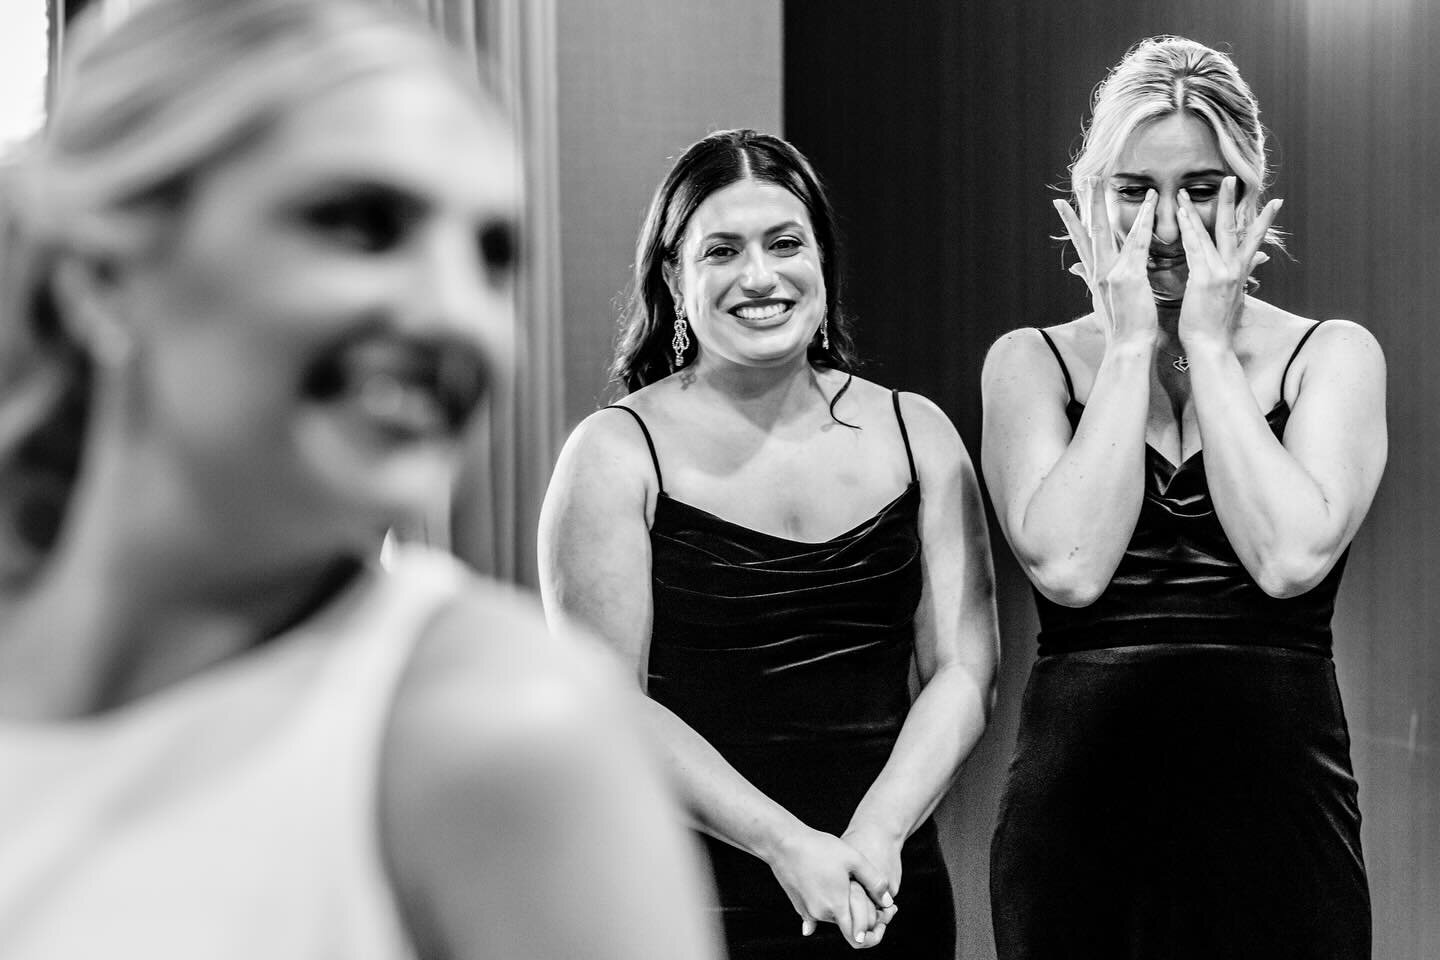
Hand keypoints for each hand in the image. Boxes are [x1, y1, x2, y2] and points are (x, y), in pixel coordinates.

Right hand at [765, 827, 893, 946]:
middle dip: (859, 918)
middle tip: (868, 896)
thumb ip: (874, 881)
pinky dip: (826, 906)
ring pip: (832, 918)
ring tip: (847, 884)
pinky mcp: (798, 904)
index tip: (880, 920)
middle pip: (846, 926)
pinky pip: (817, 913)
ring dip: (842, 908)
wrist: (783, 843)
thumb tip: (888, 902)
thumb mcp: (854, 858)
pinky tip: (828, 890)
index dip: (872, 933)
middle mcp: (821, 914)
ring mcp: (807, 911)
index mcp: (837, 906)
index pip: (858, 937)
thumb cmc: (820, 847)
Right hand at [1054, 180, 1159, 348]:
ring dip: (1107, 204)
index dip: (1070, 223)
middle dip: (1086, 204)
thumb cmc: (1121, 329)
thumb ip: (1090, 282)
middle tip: (1085, 179)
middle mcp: (1099, 272)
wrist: (1127, 348)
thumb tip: (1075, 270)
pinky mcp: (1129, 277)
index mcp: (1095, 277)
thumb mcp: (1102, 303)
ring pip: (1107, 231)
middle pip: (1089, 231)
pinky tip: (1147, 203)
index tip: (1060, 203)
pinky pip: (1137, 243)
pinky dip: (1142, 222)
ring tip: (1106, 181)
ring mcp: (1112, 273)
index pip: (1080, 244)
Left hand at [1176, 176, 1282, 349]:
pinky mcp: (1204, 278)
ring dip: (1196, 210)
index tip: (1275, 203)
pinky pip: (1194, 247)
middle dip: (1232, 202)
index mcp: (1241, 273)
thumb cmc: (1216, 327)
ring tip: (1187, 191)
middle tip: (1231, 178)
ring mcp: (1221, 272)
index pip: (1253, 241)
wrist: (1211, 346)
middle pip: (1234, 228)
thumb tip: (1252, 272)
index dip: (1263, 222)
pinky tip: (1180, 215)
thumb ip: (1243, 281)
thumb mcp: (1234, 301)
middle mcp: (1234, 269)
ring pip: (1209, 233)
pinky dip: (1187, 229)